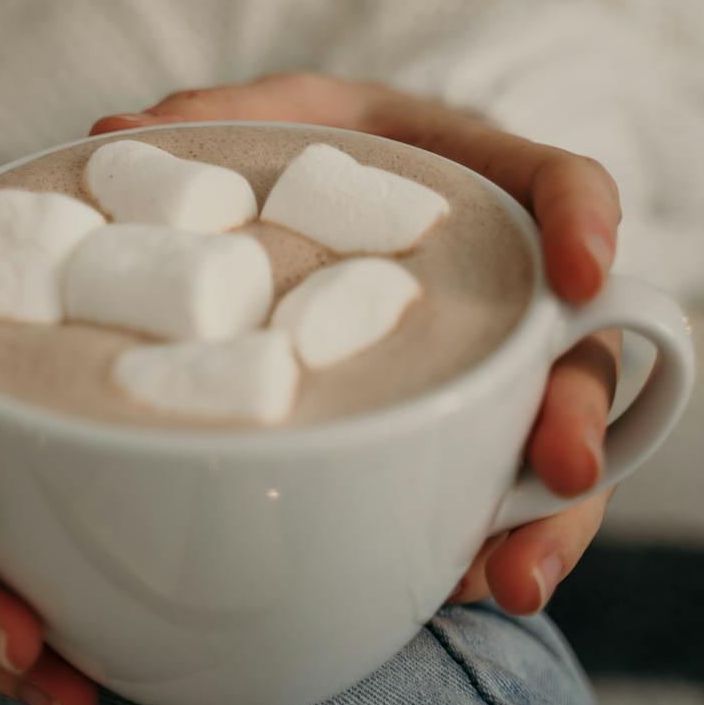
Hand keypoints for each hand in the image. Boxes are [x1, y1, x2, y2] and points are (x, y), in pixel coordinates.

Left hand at [92, 74, 621, 616]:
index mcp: (469, 184)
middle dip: (575, 411)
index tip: (582, 270)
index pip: (559, 184)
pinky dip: (476, 540)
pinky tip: (445, 584)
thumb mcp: (266, 120)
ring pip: (543, 440)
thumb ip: (208, 126)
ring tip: (505, 579)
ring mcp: (480, 366)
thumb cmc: (305, 154)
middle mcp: (498, 287)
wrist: (309, 209)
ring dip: (542, 517)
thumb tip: (118, 137)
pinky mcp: (449, 428)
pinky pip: (485, 489)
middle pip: (576, 344)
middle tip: (561, 467)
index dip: (586, 221)